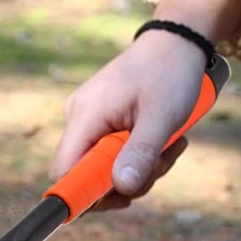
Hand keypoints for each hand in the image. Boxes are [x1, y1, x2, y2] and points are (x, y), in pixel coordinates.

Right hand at [50, 32, 207, 210]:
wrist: (176, 41)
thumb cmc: (170, 72)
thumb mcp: (162, 116)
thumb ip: (141, 153)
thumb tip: (122, 188)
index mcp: (85, 116)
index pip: (64, 171)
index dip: (84, 194)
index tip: (119, 199)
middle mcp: (79, 119)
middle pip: (88, 174)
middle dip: (127, 180)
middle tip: (161, 164)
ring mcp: (89, 121)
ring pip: (105, 168)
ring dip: (141, 168)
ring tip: (171, 144)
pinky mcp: (102, 122)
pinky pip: (114, 154)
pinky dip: (139, 156)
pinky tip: (161, 140)